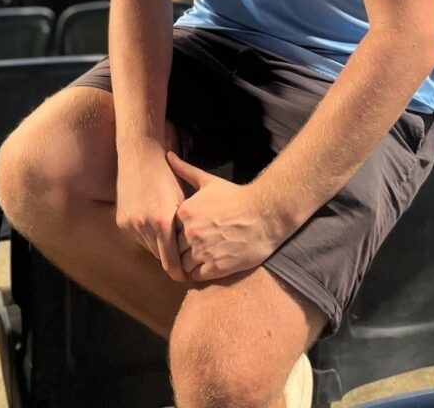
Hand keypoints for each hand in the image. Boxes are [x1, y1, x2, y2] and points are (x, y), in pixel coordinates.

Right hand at [115, 153, 185, 282]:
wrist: (141, 155)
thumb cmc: (167, 176)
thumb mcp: (182, 199)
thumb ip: (184, 225)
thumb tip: (192, 248)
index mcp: (163, 222)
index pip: (170, 260)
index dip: (178, 271)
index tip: (184, 277)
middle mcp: (144, 226)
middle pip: (159, 255)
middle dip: (169, 257)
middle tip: (181, 259)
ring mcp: (131, 224)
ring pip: (147, 246)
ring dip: (156, 244)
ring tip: (167, 236)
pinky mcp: (121, 221)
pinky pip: (136, 236)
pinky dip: (145, 234)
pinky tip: (152, 222)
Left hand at [167, 151, 285, 281]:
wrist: (265, 214)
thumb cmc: (236, 197)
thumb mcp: (209, 181)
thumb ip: (185, 170)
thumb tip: (168, 156)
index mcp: (185, 213)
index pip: (169, 230)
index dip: (179, 232)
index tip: (191, 231)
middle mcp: (191, 233)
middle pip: (176, 249)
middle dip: (184, 249)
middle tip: (199, 244)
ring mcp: (203, 252)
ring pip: (184, 266)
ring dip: (191, 263)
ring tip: (206, 254)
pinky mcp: (216, 268)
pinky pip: (197, 277)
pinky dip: (201, 273)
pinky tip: (213, 262)